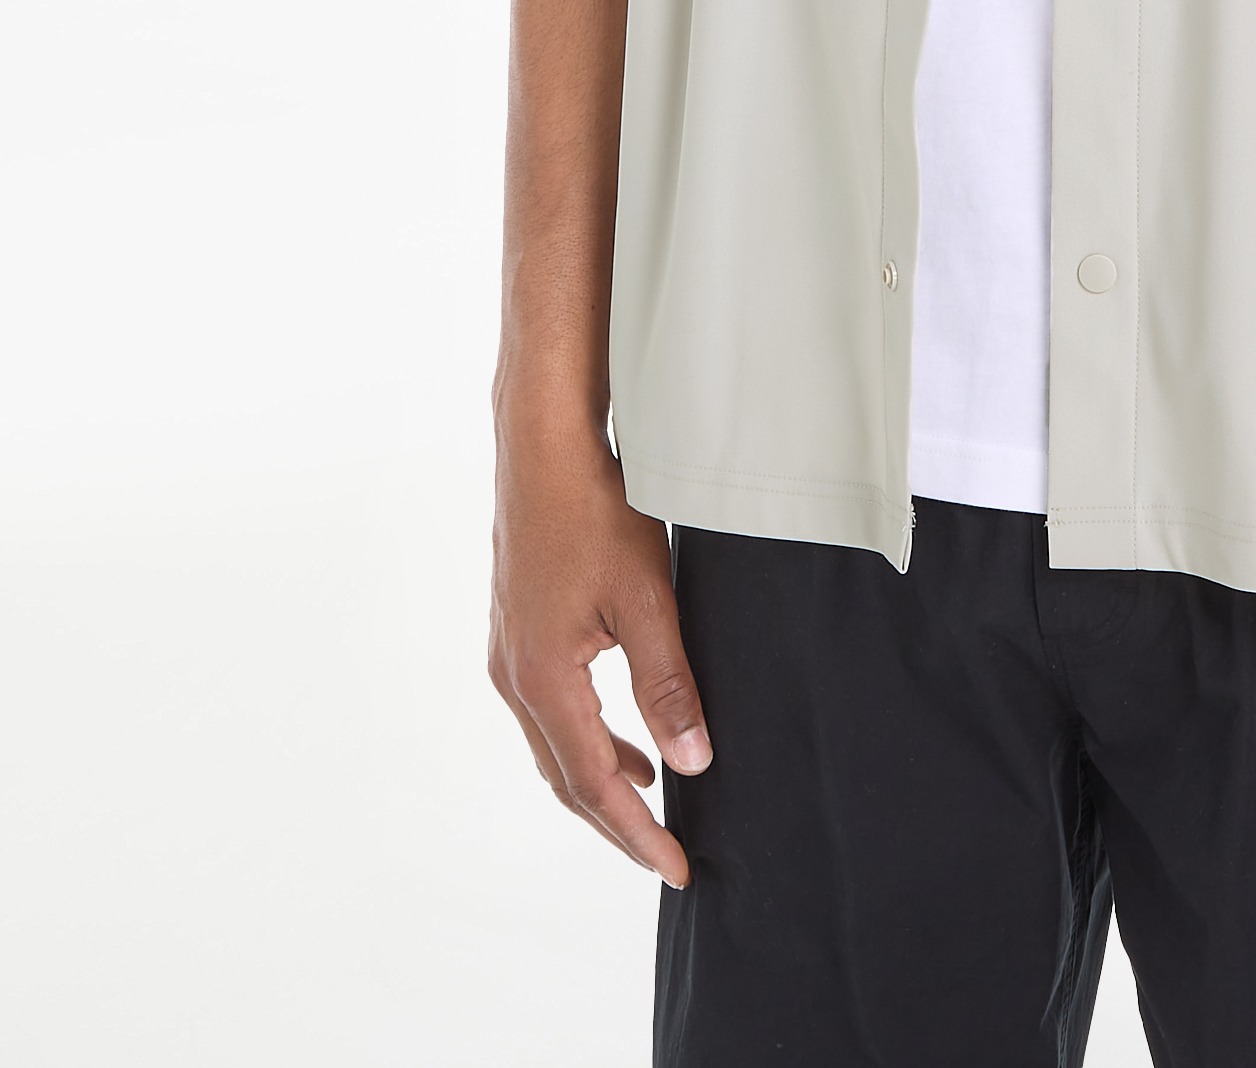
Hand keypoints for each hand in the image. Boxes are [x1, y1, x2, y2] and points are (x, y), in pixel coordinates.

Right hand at [487, 417, 709, 884]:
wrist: (542, 443)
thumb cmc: (593, 509)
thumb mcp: (646, 598)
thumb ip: (667, 685)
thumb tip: (692, 763)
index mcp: (543, 680)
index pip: (594, 784)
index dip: (636, 832)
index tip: (676, 868)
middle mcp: (514, 676)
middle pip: (565, 776)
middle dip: (617, 820)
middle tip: (665, 852)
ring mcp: (509, 651)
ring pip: (554, 743)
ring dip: (600, 775)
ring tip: (651, 796)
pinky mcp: (517, 627)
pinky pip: (549, 707)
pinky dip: (586, 734)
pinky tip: (621, 729)